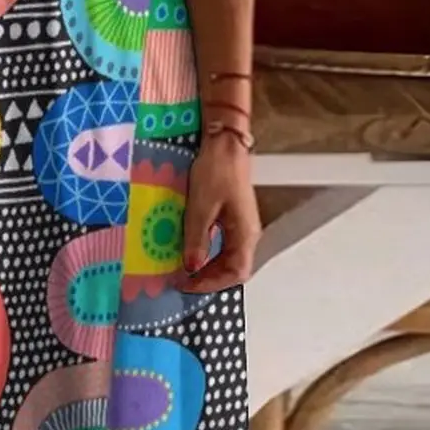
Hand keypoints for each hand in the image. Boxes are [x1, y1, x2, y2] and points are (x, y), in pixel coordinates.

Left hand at [181, 133, 259, 293]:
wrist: (224, 145)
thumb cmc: (216, 173)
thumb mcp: (201, 208)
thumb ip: (197, 240)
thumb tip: (192, 267)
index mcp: (245, 234)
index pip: (236, 272)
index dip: (212, 283)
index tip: (187, 284)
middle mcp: (248, 234)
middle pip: (234, 269)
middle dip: (209, 279)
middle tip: (182, 281)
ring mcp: (242, 226)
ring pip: (229, 258)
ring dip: (208, 268)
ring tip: (185, 271)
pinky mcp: (233, 218)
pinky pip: (224, 246)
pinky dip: (209, 254)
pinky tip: (192, 252)